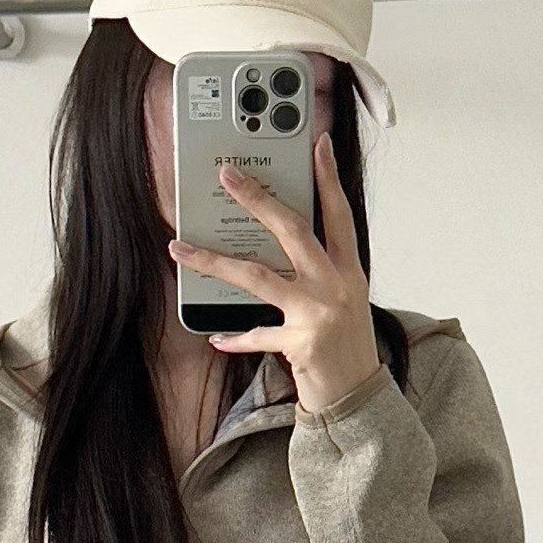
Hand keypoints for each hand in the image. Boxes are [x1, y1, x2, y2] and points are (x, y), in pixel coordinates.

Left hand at [167, 132, 381, 415]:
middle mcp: (335, 285)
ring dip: (214, 261)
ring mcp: (318, 313)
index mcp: (348, 270)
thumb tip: (276, 247)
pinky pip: (257, 335)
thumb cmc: (348, 347)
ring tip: (182, 250)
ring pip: (258, 276)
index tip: (317, 145)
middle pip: (293, 230)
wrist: (360, 397)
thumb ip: (319, 272)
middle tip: (227, 176)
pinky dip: (235, 337)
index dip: (329, 178)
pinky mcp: (301, 343)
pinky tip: (215, 335)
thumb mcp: (343, 300)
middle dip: (257, 199)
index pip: (339, 214)